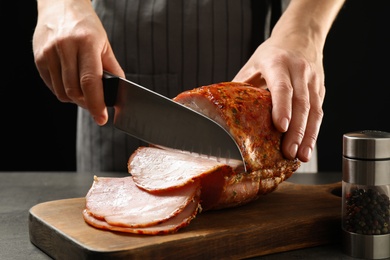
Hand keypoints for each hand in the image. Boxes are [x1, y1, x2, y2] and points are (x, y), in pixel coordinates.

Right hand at [32, 0, 123, 124]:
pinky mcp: (39, 58)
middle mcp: (65, 47)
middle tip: (95, 105)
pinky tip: (71, 83)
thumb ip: (112, 69)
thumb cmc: (86, 26)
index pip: (90, 81)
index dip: (96, 104)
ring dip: (75, 99)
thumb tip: (118, 94)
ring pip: (62, 92)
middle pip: (75, 90)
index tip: (102, 119)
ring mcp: (49, 52)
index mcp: (86, 43)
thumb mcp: (105, 44)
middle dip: (87, 104)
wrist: (61, 6)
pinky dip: (63, 91)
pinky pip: (52, 86)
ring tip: (84, 92)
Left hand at [233, 32, 324, 162]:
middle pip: (301, 103)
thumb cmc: (272, 53)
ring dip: (309, 136)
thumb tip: (223, 112)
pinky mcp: (320, 89)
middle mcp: (299, 71)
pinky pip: (319, 112)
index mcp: (278, 63)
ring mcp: (313, 80)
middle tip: (290, 152)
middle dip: (297, 131)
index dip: (282, 107)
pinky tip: (307, 146)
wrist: (300, 36)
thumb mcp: (253, 64)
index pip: (282, 87)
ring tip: (302, 156)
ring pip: (314, 110)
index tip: (281, 127)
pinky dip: (313, 131)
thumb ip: (242, 86)